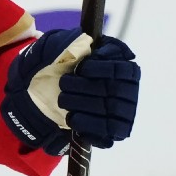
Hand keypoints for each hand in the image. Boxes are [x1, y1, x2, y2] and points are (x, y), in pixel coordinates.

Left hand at [1, 27, 139, 153]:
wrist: (46, 94)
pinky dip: (86, 125)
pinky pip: (107, 133)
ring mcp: (123, 113)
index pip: (121, 68)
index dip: (101, 69)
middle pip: (111, 90)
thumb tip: (88, 42)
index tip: (81, 68)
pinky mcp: (113, 132)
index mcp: (123, 68)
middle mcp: (128, 91)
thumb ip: (76, 42)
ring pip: (108, 111)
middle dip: (82, 87)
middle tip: (64, 83)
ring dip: (80, 104)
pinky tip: (71, 117)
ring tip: (63, 99)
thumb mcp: (66, 47)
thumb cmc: (63, 68)